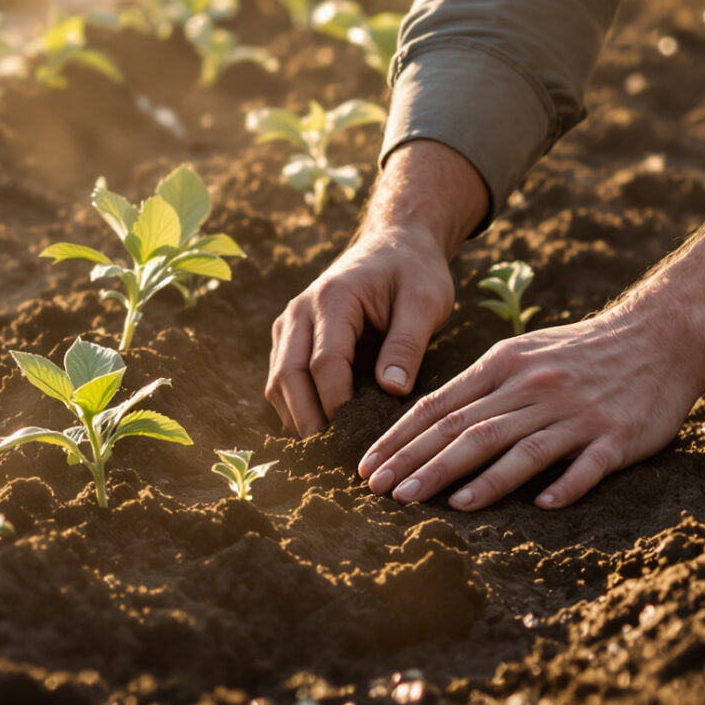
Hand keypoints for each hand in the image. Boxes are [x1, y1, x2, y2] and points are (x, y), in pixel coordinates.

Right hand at [264, 140, 488, 436]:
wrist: (395, 244)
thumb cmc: (414, 273)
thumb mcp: (426, 301)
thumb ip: (408, 343)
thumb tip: (392, 388)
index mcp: (333, 298)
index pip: (324, 362)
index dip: (337, 404)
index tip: (357, 439)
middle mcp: (300, 311)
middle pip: (288, 375)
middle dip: (306, 419)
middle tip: (328, 460)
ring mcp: (290, 324)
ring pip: (278, 381)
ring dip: (295, 417)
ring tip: (322, 456)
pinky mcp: (291, 338)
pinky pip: (283, 379)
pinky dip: (295, 408)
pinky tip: (319, 435)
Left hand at [358, 196, 704, 510]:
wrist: (660, 334)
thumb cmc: (582, 351)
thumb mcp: (524, 354)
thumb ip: (481, 387)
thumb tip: (430, 423)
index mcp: (505, 367)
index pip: (441, 407)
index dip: (401, 440)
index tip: (367, 470)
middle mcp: (534, 389)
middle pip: (469, 431)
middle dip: (422, 464)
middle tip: (385, 494)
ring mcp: (575, 413)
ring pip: (519, 448)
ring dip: (480, 479)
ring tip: (445, 505)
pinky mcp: (616, 436)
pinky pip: (586, 465)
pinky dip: (563, 484)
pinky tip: (541, 507)